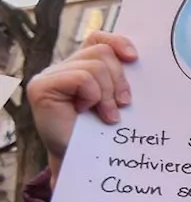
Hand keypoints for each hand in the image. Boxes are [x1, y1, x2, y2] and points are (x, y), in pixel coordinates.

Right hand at [27, 32, 135, 187]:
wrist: (85, 163)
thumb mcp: (117, 100)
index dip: (118, 42)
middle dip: (120, 79)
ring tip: (107, 115)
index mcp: (81, 66)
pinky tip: (86, 111)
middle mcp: (63, 67)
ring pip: (95, 65)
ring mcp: (50, 76)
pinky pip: (82, 78)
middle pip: (102, 52)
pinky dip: (93, 96)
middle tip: (123, 105)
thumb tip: (138, 60)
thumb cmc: (104, 134)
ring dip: (108, 93)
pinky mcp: (42, 87)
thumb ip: (120, 78)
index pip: (99, 38)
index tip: (135, 59)